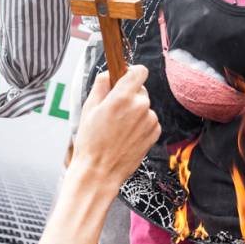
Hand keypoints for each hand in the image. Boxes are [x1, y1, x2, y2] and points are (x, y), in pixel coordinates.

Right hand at [71, 66, 160, 191]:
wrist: (100, 172)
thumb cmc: (91, 141)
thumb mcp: (89, 108)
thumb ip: (101, 85)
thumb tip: (109, 73)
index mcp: (122, 97)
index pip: (139, 71)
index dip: (132, 72)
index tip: (125, 77)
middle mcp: (141, 106)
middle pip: (140, 89)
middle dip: (129, 95)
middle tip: (113, 111)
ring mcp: (150, 120)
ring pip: (144, 106)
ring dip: (135, 112)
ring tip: (118, 128)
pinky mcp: (155, 132)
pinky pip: (149, 120)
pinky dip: (141, 124)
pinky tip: (127, 136)